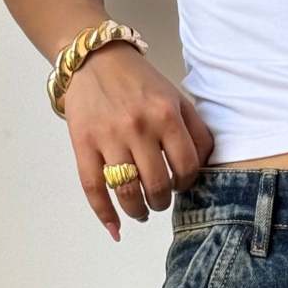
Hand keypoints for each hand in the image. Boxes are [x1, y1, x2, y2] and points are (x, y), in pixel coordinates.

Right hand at [61, 47, 213, 239]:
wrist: (95, 58)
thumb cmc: (139, 83)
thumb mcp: (176, 98)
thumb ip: (195, 132)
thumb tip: (204, 170)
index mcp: (166, 114)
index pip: (187, 168)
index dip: (186, 183)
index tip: (178, 182)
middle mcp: (138, 127)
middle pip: (157, 186)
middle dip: (161, 201)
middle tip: (158, 198)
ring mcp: (108, 137)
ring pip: (128, 193)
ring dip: (138, 211)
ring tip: (141, 211)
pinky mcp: (83, 144)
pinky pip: (94, 190)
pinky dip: (105, 215)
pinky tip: (116, 229)